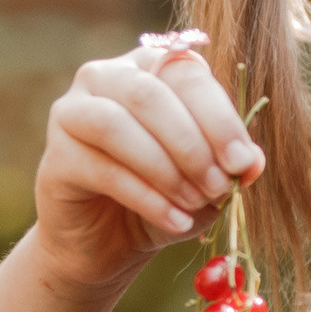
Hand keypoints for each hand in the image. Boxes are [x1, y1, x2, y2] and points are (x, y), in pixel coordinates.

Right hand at [33, 43, 263, 291]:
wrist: (107, 245)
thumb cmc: (162, 198)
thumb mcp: (206, 180)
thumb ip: (230, 164)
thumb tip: (255, 162)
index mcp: (149, 66)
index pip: (186, 74)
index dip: (219, 117)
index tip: (244, 162)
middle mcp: (106, 76)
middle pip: (151, 95)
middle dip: (193, 145)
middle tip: (220, 187)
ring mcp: (73, 111)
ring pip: (117, 125)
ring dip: (166, 168)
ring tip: (194, 203)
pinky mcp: (56, 156)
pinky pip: (103, 169)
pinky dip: (146, 197)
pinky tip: (175, 221)